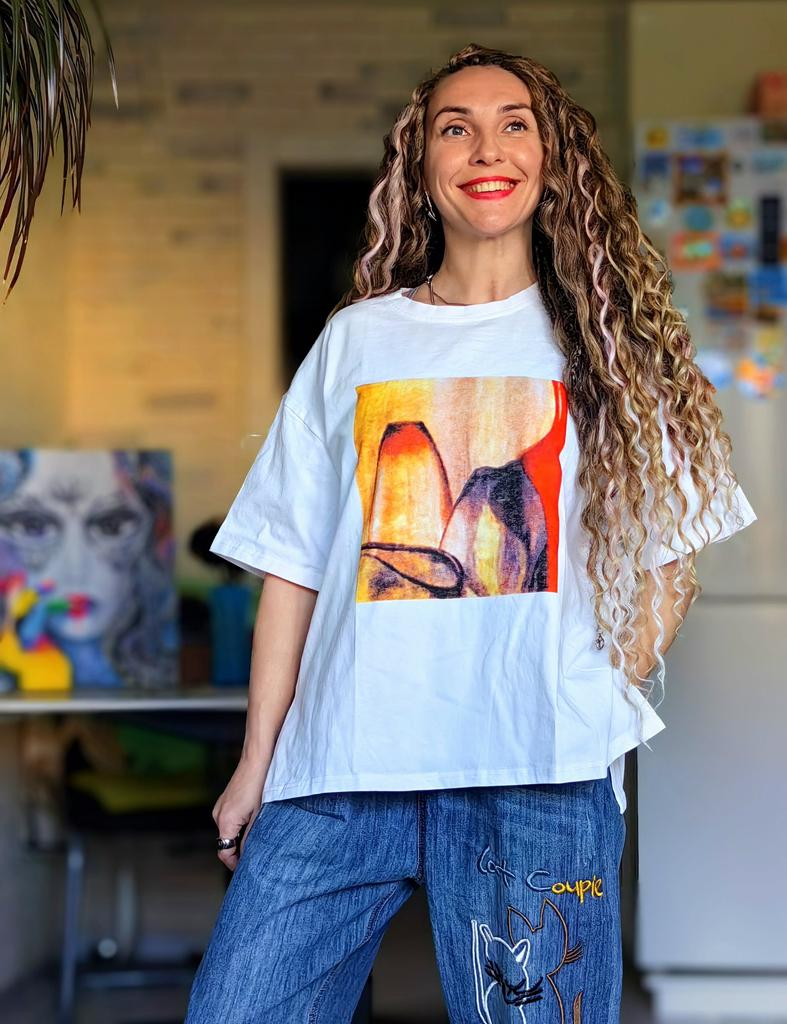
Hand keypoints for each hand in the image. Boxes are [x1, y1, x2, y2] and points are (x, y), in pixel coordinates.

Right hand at [212, 754, 267, 870]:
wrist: (257, 757)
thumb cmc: (261, 784)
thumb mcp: (260, 815)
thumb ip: (251, 838)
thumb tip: (248, 856)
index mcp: (225, 821)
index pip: (224, 853)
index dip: (236, 864)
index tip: (248, 868)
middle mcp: (218, 815)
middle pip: (225, 843)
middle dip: (239, 850)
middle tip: (258, 853)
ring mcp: (220, 806)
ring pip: (228, 831)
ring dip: (240, 836)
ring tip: (259, 834)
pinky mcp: (225, 800)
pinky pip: (229, 820)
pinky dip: (239, 825)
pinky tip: (254, 820)